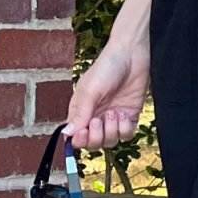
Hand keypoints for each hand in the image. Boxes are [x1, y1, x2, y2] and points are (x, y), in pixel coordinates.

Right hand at [65, 38, 149, 153]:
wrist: (131, 55)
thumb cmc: (106, 67)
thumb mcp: (90, 90)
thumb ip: (80, 114)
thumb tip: (66, 134)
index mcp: (81, 111)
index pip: (76, 136)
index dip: (80, 140)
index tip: (84, 132)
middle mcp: (96, 117)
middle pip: (93, 143)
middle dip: (96, 137)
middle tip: (98, 120)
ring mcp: (113, 118)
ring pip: (110, 142)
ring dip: (112, 131)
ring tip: (114, 113)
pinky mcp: (130, 116)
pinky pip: (126, 135)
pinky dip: (125, 129)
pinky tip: (124, 114)